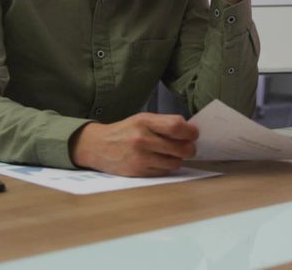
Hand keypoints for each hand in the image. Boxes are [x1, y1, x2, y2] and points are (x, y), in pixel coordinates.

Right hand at [70, 113, 198, 176]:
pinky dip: (166, 167)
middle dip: (189, 149)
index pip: (176, 126)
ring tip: (172, 154)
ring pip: (174, 162)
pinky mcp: (138, 172)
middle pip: (180, 147)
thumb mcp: (141, 119)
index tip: (194, 134)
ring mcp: (140, 157)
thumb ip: (163, 124)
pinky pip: (164, 171)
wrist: (97, 147)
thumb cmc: (124, 132)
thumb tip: (189, 131)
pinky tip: (159, 161)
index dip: (190, 131)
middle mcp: (142, 139)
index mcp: (144, 122)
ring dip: (178, 159)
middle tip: (189, 147)